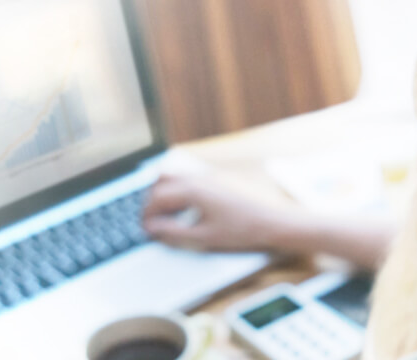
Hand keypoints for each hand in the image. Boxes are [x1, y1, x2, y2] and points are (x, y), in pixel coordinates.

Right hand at [141, 172, 294, 253]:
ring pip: (174, 177)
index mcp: (192, 191)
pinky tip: (184, 209)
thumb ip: (174, 233)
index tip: (145, 229)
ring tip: (164, 215)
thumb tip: (153, 228)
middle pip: (161, 181)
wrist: (271, 223)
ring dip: (164, 194)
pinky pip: (187, 179)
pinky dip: (177, 191)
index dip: (147, 214)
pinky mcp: (216, 182)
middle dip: (151, 200)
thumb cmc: (241, 231)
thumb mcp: (203, 238)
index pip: (157, 197)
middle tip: (150, 220)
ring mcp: (208, 178)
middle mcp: (198, 179)